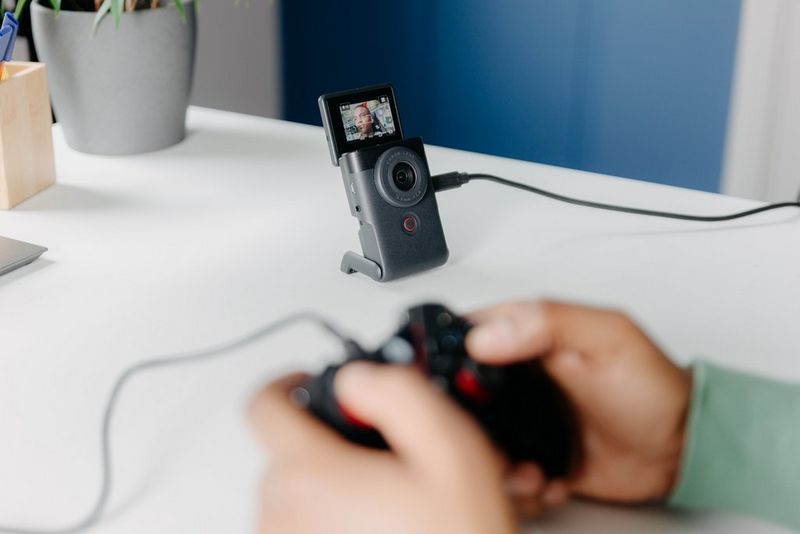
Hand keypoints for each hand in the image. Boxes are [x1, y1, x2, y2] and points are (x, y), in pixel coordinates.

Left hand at [249, 363, 517, 533]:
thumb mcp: (452, 453)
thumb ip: (399, 395)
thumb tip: (356, 378)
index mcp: (310, 475)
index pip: (263, 404)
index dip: (289, 383)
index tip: (313, 385)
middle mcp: (280, 516)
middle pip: (286, 451)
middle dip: (329, 443)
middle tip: (384, 459)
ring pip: (294, 493)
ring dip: (330, 486)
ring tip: (388, 504)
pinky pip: (298, 527)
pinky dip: (327, 519)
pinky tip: (374, 528)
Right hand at [466, 300, 690, 506]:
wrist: (681, 449)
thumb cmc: (652, 386)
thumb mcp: (605, 338)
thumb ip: (546, 322)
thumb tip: (484, 335)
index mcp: (531, 338)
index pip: (469, 336)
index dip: (450, 359)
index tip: (455, 387)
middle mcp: (522, 378)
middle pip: (463, 396)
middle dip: (469, 426)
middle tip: (496, 442)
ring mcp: (527, 419)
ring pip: (479, 442)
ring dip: (496, 463)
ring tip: (529, 470)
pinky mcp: (537, 457)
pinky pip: (507, 475)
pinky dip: (521, 487)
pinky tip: (547, 481)